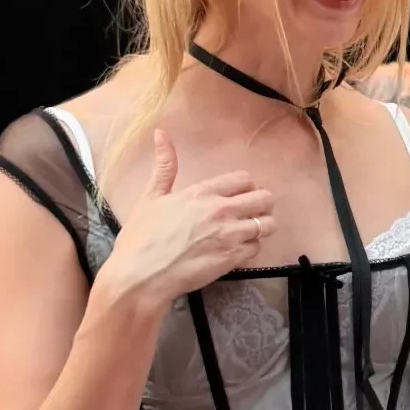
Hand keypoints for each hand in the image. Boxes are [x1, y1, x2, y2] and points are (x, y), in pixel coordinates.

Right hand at [100, 131, 274, 310]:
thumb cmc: (142, 237)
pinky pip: (257, 248)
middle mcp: (222, 210)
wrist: (142, 275)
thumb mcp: (151, 196)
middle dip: (262, 204)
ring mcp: (231, 235)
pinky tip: (237, 251)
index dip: (246, 187)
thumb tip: (161, 133)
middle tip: (251, 213)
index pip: (244, 179)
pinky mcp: (233, 259)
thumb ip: (164, 166)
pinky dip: (251, 249)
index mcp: (203, 192)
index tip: (240, 195)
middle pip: (264, 199)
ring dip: (261, 227)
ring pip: (268, 225)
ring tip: (248, 233)